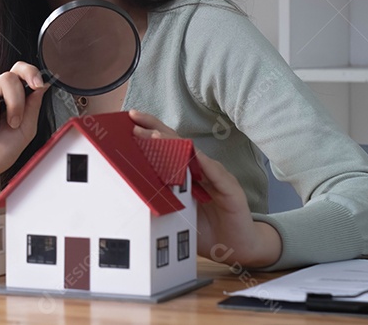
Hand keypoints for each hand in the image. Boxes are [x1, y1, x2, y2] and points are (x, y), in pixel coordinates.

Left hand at [128, 110, 280, 268]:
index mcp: (188, 173)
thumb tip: (130, 197)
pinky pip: (214, 173)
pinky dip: (201, 163)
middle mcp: (202, 170)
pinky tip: (190, 155)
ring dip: (174, 144)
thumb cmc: (206, 230)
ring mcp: (217, 177)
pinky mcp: (230, 190)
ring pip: (193, 155)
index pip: (168, 147)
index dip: (150, 132)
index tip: (130, 120)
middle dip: (155, 129)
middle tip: (134, 118)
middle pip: (177, 143)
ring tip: (154, 135)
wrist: (237, 248)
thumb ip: (161, 203)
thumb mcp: (177, 215)